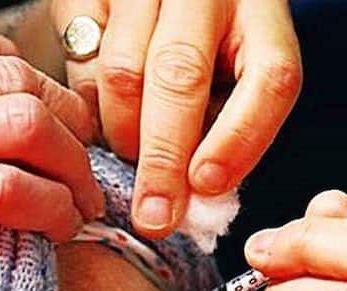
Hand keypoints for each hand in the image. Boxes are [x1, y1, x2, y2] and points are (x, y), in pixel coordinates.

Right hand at [0, 14, 102, 280]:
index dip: (19, 70)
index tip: (42, 102)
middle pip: (15, 78)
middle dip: (67, 116)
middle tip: (80, 153)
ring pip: (28, 124)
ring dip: (73, 162)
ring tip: (82, 197)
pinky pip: (11, 190)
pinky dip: (53, 207)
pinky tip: (60, 225)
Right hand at [51, 0, 301, 237]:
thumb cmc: (213, 39)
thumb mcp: (241, 70)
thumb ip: (230, 123)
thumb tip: (199, 194)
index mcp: (263, 16)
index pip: (266, 79)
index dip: (238, 139)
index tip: (206, 185)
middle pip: (181, 77)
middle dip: (164, 158)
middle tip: (153, 215)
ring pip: (123, 73)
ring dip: (124, 134)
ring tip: (132, 157)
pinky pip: (80, 58)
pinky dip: (89, 103)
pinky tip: (104, 115)